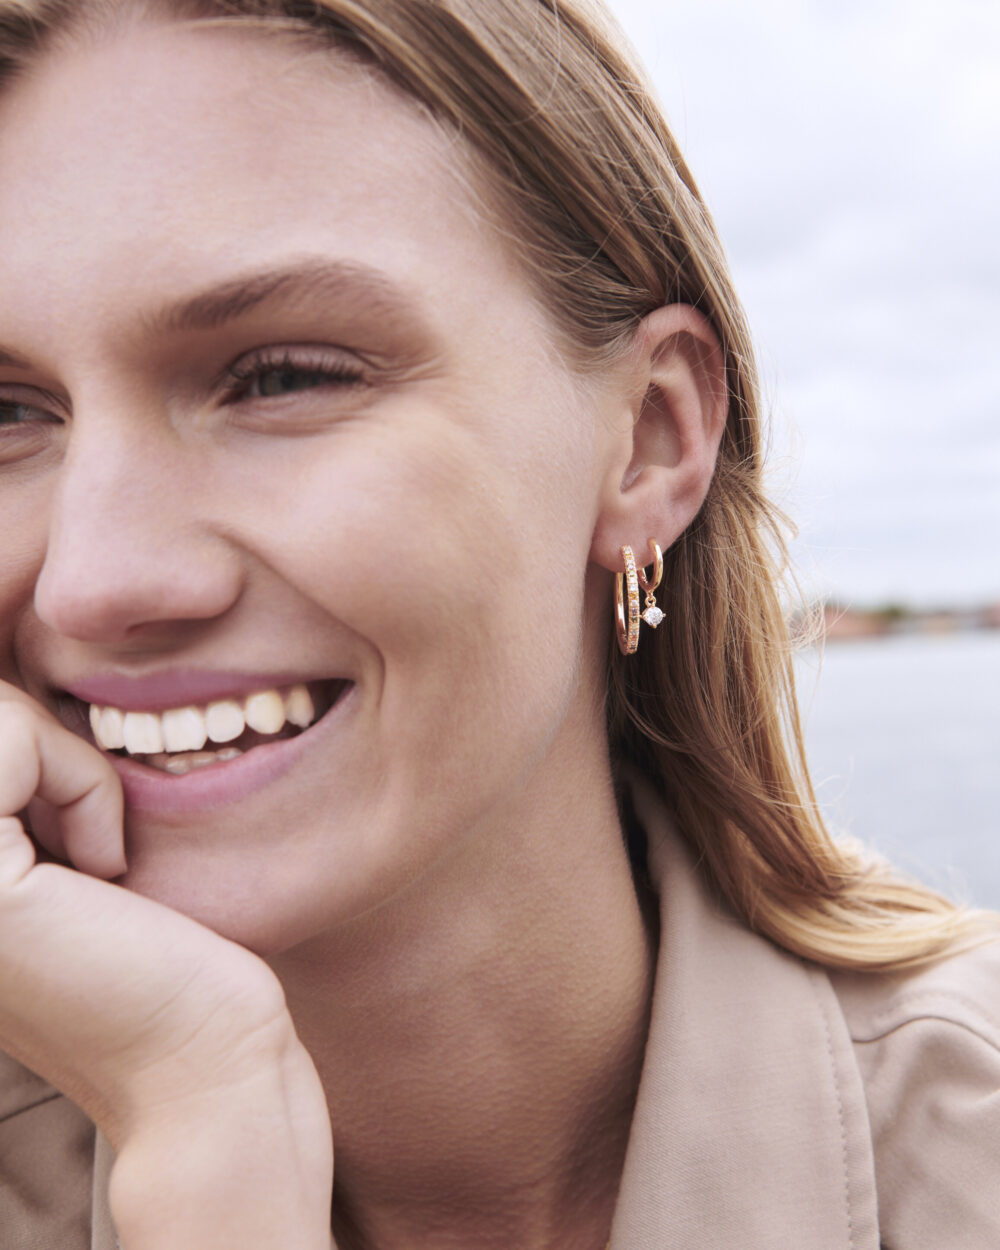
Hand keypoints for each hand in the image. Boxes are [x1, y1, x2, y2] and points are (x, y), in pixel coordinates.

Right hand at [0, 684, 332, 1247]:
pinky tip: (103, 863)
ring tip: (88, 850)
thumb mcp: (37, 850)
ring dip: (57, 762)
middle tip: (77, 835)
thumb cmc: (141, 948)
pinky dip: (79, 779)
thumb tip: (0, 649)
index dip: (19, 746)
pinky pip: (12, 739)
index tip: (64, 831)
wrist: (198, 1052)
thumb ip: (3, 780)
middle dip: (23, 744)